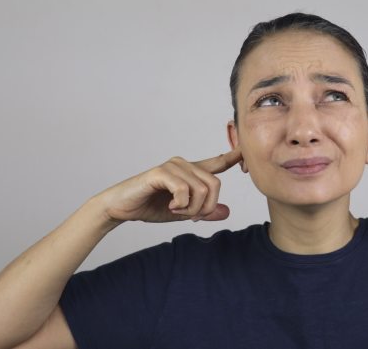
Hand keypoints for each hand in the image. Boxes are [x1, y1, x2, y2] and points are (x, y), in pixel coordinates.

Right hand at [94, 149, 242, 222]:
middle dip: (206, 207)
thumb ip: (204, 212)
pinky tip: (170, 207)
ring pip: (202, 189)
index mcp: (191, 172)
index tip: (246, 152)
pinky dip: (181, 204)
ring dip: (192, 208)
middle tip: (190, 216)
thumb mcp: (183, 213)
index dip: (234, 157)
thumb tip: (226, 212)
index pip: (218, 163)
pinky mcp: (161, 172)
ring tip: (176, 211)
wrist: (121, 208)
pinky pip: (185, 189)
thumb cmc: (150, 207)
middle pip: (215, 185)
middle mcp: (185, 164)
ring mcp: (173, 166)